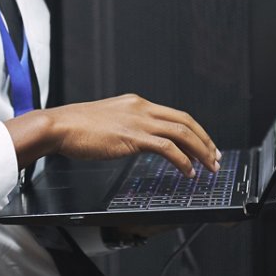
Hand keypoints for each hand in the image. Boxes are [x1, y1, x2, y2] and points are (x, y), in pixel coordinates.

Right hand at [5, 93, 219, 174]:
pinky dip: (183, 161)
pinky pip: (168, 148)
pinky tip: (188, 172)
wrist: (59, 126)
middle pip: (186, 121)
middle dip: (205, 141)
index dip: (196, 131)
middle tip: (216, 157)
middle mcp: (142, 108)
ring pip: (182, 133)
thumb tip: (141, 141)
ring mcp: (139, 121)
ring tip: (209, 168)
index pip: (176, 115)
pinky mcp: (133, 136)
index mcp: (138, 103)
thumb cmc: (77, 128)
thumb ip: (128, 126)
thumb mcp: (110, 121)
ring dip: (200, 152)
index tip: (205, 145)